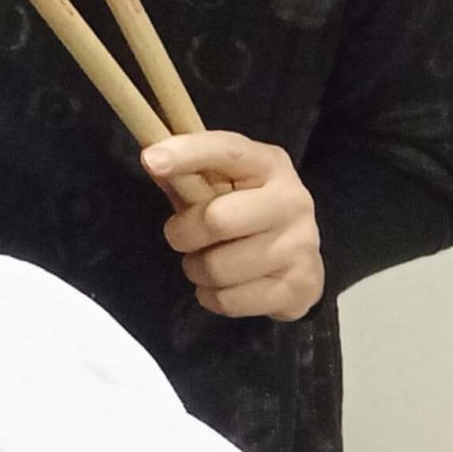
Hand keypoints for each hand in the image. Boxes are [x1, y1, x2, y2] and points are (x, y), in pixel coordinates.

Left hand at [146, 132, 323, 321]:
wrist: (297, 256)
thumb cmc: (245, 210)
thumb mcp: (220, 183)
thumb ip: (188, 173)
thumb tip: (152, 161)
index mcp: (270, 164)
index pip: (226, 150)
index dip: (186, 153)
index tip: (150, 160)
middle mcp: (293, 201)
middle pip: (217, 220)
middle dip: (183, 234)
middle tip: (181, 237)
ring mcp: (302, 246)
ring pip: (218, 268)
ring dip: (197, 269)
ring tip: (206, 262)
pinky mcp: (301, 288)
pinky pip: (229, 301)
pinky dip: (212, 297)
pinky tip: (225, 285)